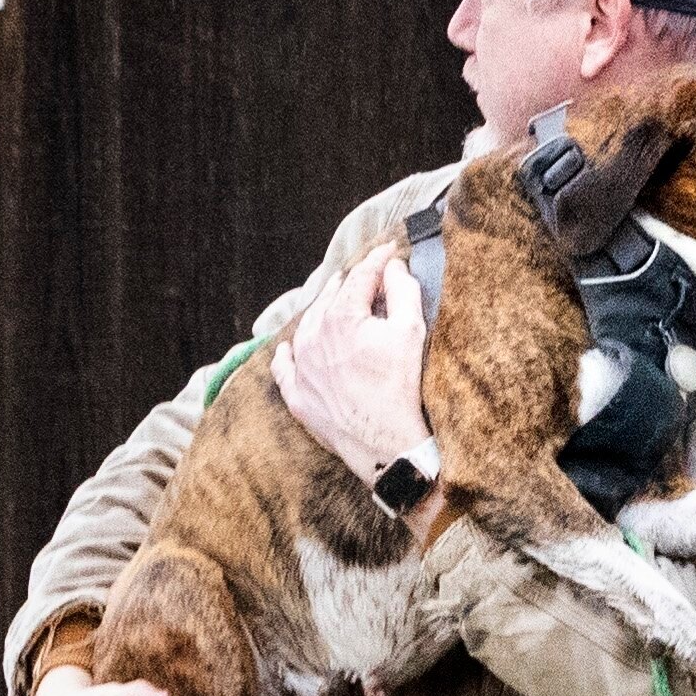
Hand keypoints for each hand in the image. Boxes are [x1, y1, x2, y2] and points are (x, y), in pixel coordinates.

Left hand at [273, 247, 433, 484]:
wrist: (385, 444)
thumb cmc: (402, 390)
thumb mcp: (412, 334)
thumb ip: (403, 293)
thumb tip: (394, 267)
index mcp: (341, 317)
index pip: (360, 277)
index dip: (378, 261)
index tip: (391, 251)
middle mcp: (313, 335)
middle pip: (330, 298)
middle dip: (350, 284)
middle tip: (367, 277)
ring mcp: (301, 366)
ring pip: (305, 326)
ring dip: (321, 312)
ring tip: (335, 306)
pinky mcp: (297, 394)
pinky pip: (283, 366)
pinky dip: (286, 353)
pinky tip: (289, 348)